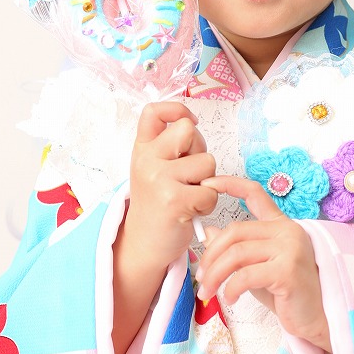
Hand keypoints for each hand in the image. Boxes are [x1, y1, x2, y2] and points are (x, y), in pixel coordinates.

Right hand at [122, 101, 216, 274]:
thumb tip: (194, 125)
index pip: (154, 111)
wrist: (144, 243)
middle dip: (199, 151)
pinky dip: (207, 204)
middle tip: (189, 175)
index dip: (178, 109)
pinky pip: (210, 191)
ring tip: (188, 196)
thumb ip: (168, 146)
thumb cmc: (158, 204)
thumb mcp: (152, 168)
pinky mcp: (175, 201)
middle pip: (189, 131)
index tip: (190, 122)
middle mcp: (147, 160)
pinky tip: (191, 211)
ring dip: (206, 182)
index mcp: (142, 149)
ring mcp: (159, 179)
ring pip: (207, 163)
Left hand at [196, 174, 330, 352]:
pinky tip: (230, 299)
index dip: (229, 184)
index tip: (207, 183)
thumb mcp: (256, 268)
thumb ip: (236, 250)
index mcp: (281, 225)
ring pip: (236, 254)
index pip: (254, 194)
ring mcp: (290, 248)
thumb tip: (207, 232)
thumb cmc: (287, 295)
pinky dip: (230, 289)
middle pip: (235, 231)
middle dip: (211, 255)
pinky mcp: (288, 270)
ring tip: (208, 291)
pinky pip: (246, 275)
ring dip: (215, 275)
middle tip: (201, 277)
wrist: (315, 320)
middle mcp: (287, 231)